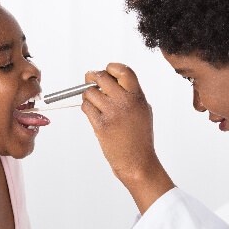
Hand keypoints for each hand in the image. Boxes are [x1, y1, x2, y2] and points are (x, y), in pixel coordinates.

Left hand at [82, 63, 173, 213]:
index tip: (106, 71)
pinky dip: (86, 108)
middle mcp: (125, 102)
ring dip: (88, 96)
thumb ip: (130, 94)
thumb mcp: (143, 110)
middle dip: (91, 76)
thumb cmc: (139, 137)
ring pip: (90, 92)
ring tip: (94, 104)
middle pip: (101, 77)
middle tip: (88, 79)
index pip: (122, 71)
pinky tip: (93, 115)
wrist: (137, 161)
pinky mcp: (101, 125)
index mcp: (137, 96)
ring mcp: (112, 113)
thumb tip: (110, 80)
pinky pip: (86, 107)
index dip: (111, 68)